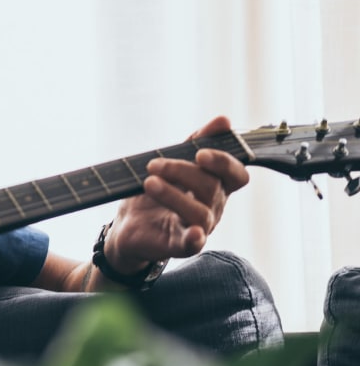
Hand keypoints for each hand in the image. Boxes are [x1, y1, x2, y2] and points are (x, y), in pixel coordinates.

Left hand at [104, 115, 249, 272]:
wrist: (129, 224)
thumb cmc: (156, 190)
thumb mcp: (172, 161)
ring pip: (200, 212)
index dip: (224, 163)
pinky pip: (194, 244)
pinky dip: (194, 237)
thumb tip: (224, 120)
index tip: (199, 153)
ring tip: (149, 183)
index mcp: (215, 185)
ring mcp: (199, 227)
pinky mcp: (181, 245)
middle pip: (212, 187)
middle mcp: (212, 207)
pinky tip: (192, 231)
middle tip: (153, 165)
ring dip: (173, 195)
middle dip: (181, 171)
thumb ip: (196, 141)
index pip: (236, 175)